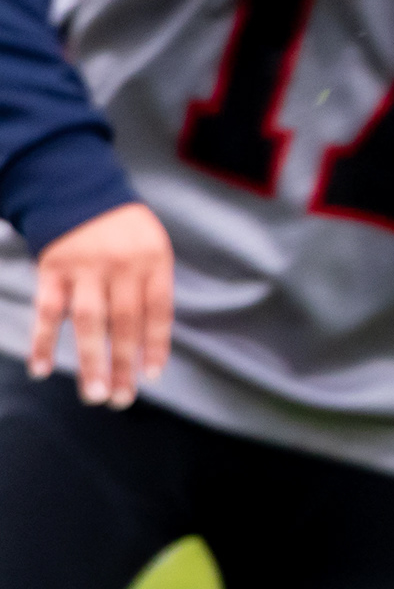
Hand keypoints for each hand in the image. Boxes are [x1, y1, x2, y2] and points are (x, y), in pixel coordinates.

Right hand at [29, 199, 170, 405]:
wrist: (78, 189)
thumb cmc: (123, 229)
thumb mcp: (152, 247)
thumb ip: (152, 287)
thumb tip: (148, 343)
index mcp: (154, 261)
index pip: (158, 312)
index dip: (155, 346)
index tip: (151, 376)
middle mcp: (121, 265)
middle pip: (125, 322)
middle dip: (123, 364)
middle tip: (120, 399)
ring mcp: (85, 268)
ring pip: (89, 322)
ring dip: (91, 361)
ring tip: (94, 394)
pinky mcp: (52, 269)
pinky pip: (48, 311)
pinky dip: (44, 341)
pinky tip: (41, 369)